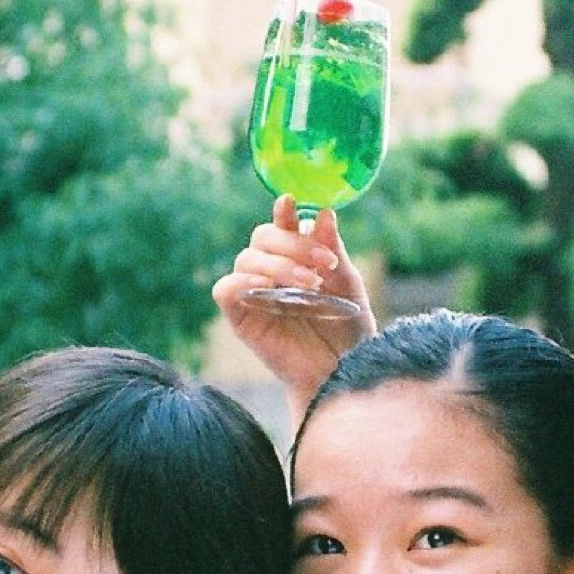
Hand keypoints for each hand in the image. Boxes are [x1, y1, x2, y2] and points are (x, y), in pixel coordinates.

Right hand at [211, 196, 376, 413]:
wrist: (343, 371)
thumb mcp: (347, 284)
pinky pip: (225, 289)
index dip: (284, 212)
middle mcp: (271, 271)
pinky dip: (242, 282)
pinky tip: (267, 287)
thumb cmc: (348, 329)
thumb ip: (332, 249)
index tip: (291, 202)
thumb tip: (323, 213)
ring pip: (247, 259)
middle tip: (322, 261)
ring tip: (310, 283)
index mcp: (296, 258)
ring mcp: (254, 293)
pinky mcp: (241, 317)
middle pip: (262, 236)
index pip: (283, 224)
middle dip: (291, 242)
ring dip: (278, 264)